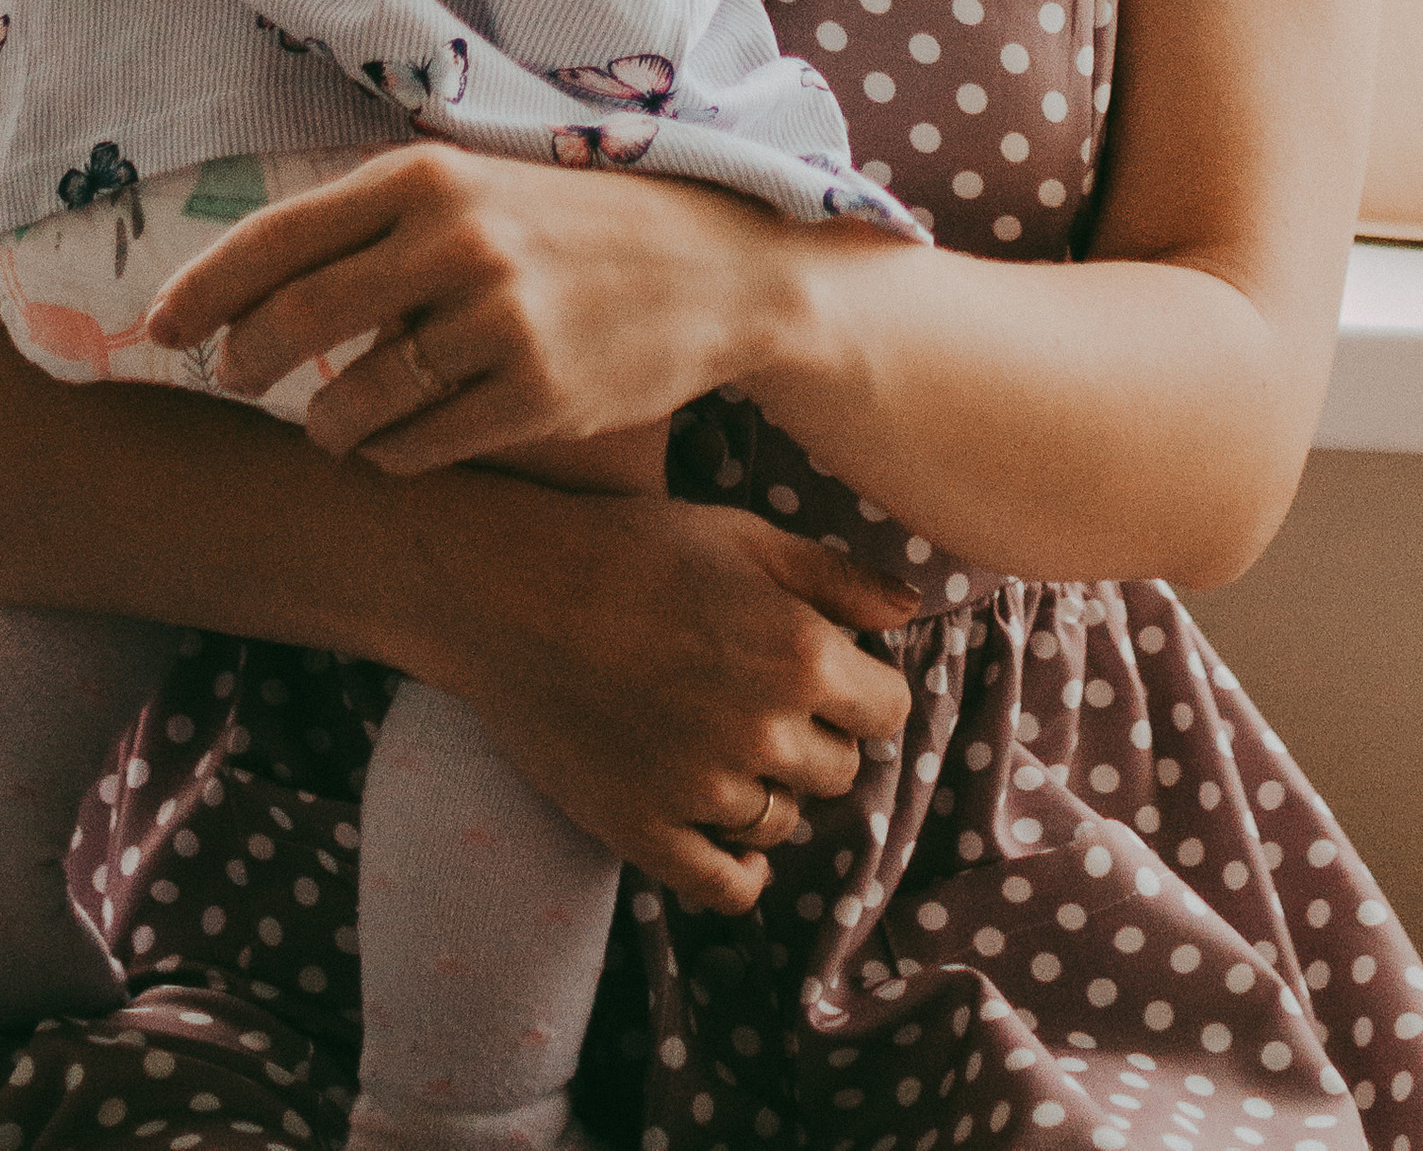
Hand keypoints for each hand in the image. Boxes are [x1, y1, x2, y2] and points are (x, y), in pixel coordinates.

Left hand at [144, 141, 846, 472]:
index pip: (278, 238)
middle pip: (293, 323)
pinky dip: (391, 452)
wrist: (713, 267)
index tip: (160, 326)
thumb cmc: (578, 222)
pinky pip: (418, 446)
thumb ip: (381, 217)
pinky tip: (397, 440)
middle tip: (233, 378)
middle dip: (243, 362)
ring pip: (351, 401)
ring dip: (322, 422)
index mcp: (428, 178)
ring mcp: (497, 323)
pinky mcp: (534, 395)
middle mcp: (455, 243)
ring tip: (327, 421)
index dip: (203, 289)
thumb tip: (257, 267)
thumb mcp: (481, 184)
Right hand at [422, 479, 916, 915]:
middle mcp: (764, 730)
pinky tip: (726, 830)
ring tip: (722, 741)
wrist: (513, 590)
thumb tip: (909, 611)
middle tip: (760, 699)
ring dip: (771, 790)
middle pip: (838, 769)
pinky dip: (739, 866)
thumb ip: (835, 578)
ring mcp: (704, 789)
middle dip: (814, 736)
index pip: (888, 711)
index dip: (861, 690)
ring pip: (785, 822)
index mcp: (801, 653)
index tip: (826, 673)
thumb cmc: (634, 548)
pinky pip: (728, 885)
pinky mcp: (646, 832)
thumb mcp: (744, 537)